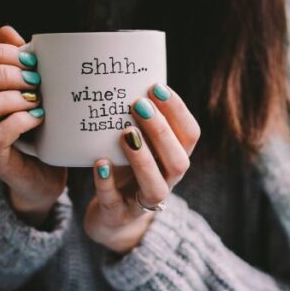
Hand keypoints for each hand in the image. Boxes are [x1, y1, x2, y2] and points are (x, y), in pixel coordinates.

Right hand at [0, 25, 65, 225]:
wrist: (46, 173)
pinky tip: (38, 118)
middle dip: (2, 76)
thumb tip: (6, 32)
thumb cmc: (36, 125)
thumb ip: (16, 61)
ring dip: (7, 100)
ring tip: (36, 100)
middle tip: (35, 81)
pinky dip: (19, 122)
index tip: (30, 59)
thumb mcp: (29, 88)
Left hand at [84, 84, 200, 253]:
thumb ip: (139, 120)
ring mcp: (144, 202)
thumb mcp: (139, 144)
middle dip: (161, 132)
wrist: (112, 216)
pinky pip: (115, 202)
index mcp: (174, 158)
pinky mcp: (119, 215)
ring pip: (155, 186)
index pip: (190, 134)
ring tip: (125, 134)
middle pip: (178, 160)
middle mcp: (167, 181)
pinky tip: (100, 164)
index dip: (177, 111)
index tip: (156, 87)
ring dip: (142, 159)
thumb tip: (126, 74)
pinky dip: (107, 183)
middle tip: (138, 105)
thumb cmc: (126, 170)